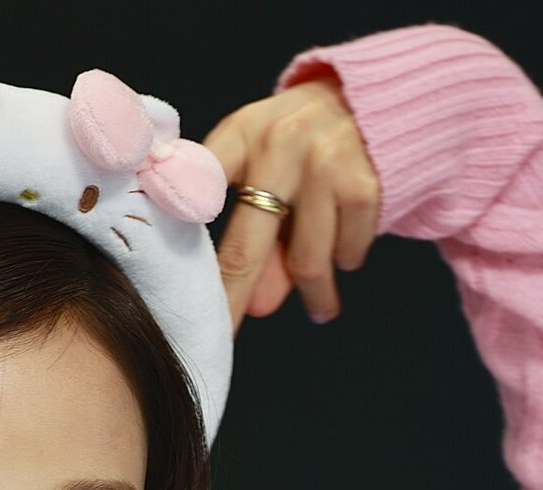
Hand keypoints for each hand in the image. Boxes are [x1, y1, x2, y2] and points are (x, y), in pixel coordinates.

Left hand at [199, 75, 383, 333]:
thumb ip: (257, 232)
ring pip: (307, 262)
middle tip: (222, 339)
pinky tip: (347, 246)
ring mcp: (324, 163)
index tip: (167, 274)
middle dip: (233, 300)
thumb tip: (255, 306)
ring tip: (320, 305)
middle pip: (246, 247)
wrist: (375, 99)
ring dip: (314, 293)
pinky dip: (348, 258)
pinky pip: (348, 252)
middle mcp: (279, 144)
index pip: (199, 187)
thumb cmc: (301, 145)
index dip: (179, 225)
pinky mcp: (364, 184)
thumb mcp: (268, 167)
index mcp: (241, 134)